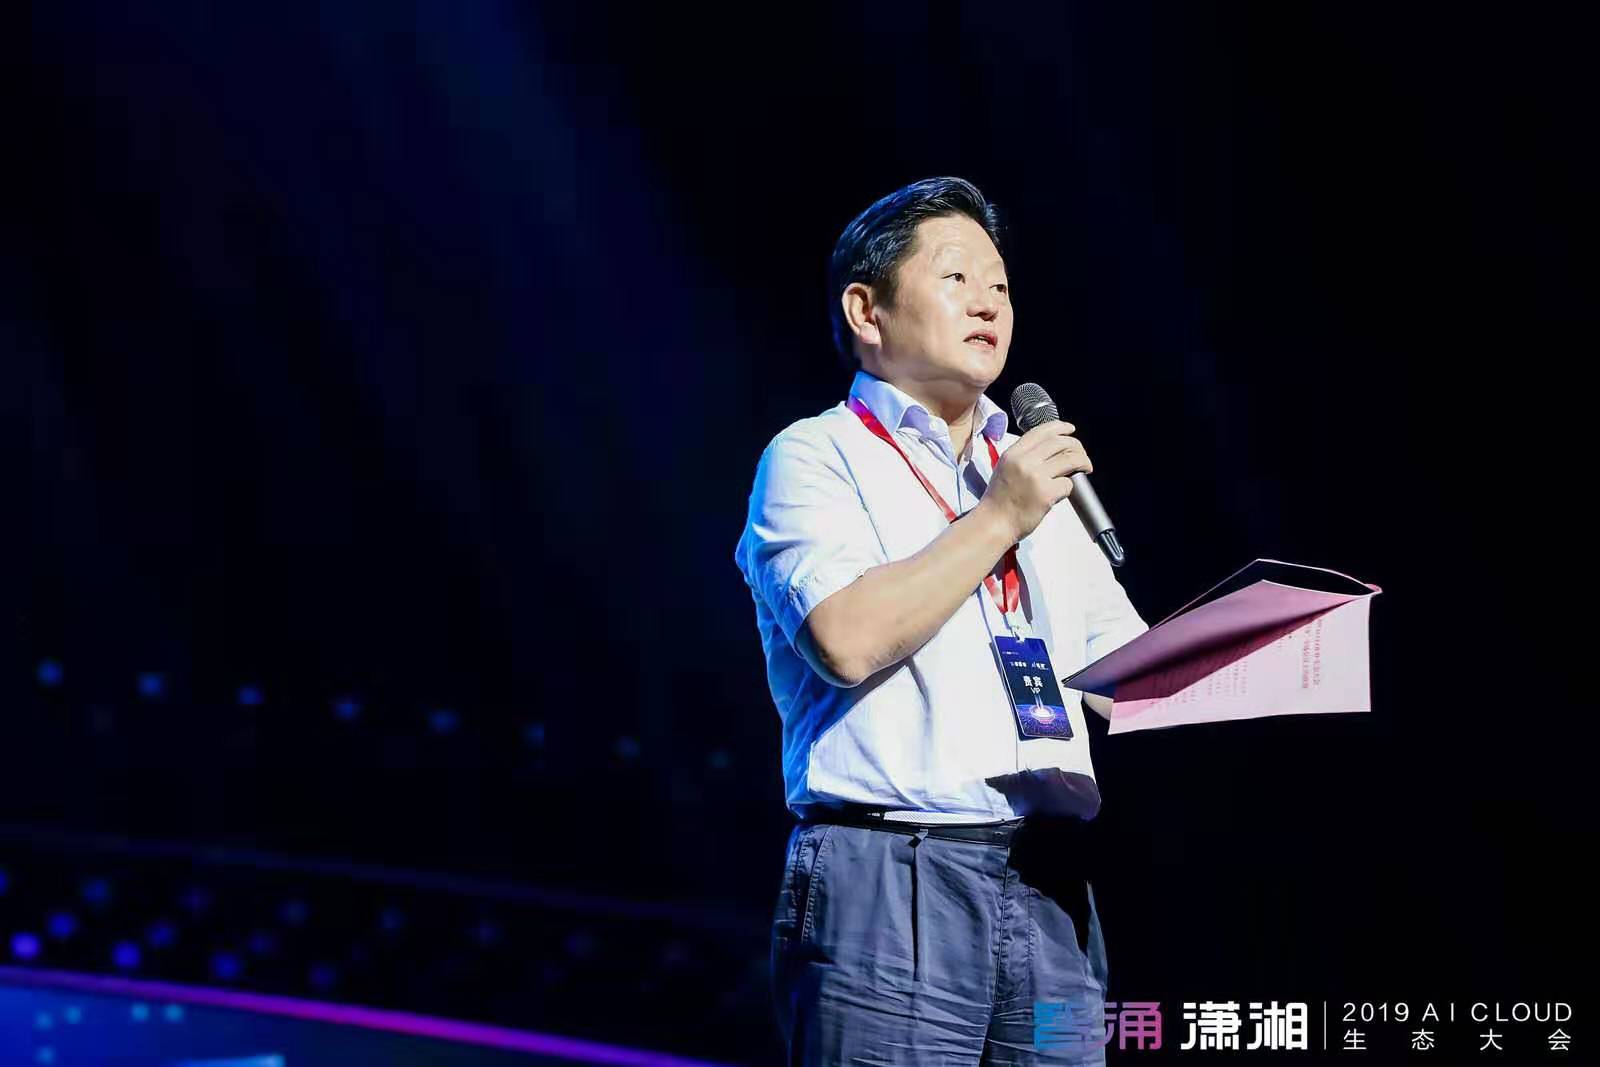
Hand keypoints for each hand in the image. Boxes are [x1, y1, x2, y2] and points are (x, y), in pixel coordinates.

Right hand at [980, 420, 1092, 542]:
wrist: (993, 523)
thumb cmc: (999, 501)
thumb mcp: (1004, 469)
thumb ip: (1023, 457)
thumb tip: (1051, 451)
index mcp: (1013, 453)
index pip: (1042, 431)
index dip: (1060, 427)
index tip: (1070, 429)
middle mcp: (1024, 461)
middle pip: (1060, 443)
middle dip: (1077, 447)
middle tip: (1081, 456)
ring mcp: (1036, 476)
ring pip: (1070, 460)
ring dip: (1083, 463)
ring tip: (1085, 469)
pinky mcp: (1046, 493)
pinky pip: (1068, 483)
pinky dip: (1070, 487)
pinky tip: (1063, 492)